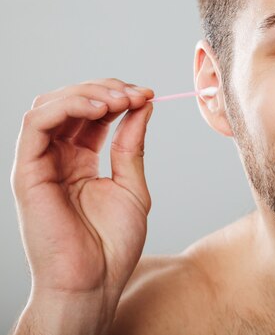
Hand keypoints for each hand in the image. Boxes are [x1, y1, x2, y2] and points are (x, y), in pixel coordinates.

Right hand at [11, 79, 153, 330]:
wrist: (95, 282)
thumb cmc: (112, 245)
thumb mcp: (132, 185)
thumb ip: (131, 145)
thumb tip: (143, 107)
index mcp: (79, 161)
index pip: (93, 114)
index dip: (119, 97)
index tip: (149, 94)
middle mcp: (57, 158)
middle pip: (72, 103)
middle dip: (107, 90)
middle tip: (138, 93)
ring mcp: (40, 163)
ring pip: (51, 105)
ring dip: (89, 93)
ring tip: (121, 99)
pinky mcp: (27, 171)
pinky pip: (36, 123)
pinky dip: (68, 105)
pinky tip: (100, 108)